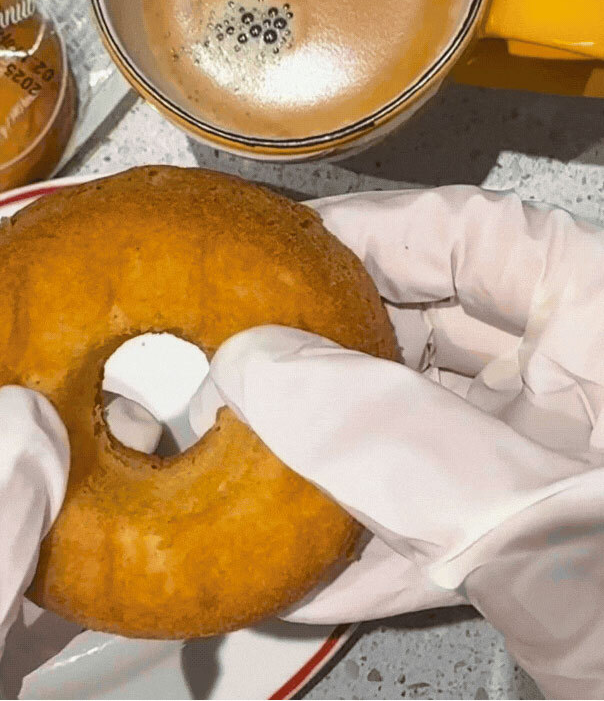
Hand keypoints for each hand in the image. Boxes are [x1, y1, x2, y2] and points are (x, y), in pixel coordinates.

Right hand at [190, 186, 603, 698]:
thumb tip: (259, 373)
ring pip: (413, 430)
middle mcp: (578, 377)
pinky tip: (294, 572)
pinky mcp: (531, 536)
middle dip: (322, 361)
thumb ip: (395, 443)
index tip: (268, 259)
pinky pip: (426, 516)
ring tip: (241, 467)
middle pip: (422, 330)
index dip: (358, 233)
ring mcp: (552, 460)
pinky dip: (362, 542)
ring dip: (327, 462)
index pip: (465, 234)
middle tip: (235, 374)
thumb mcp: (543, 518)